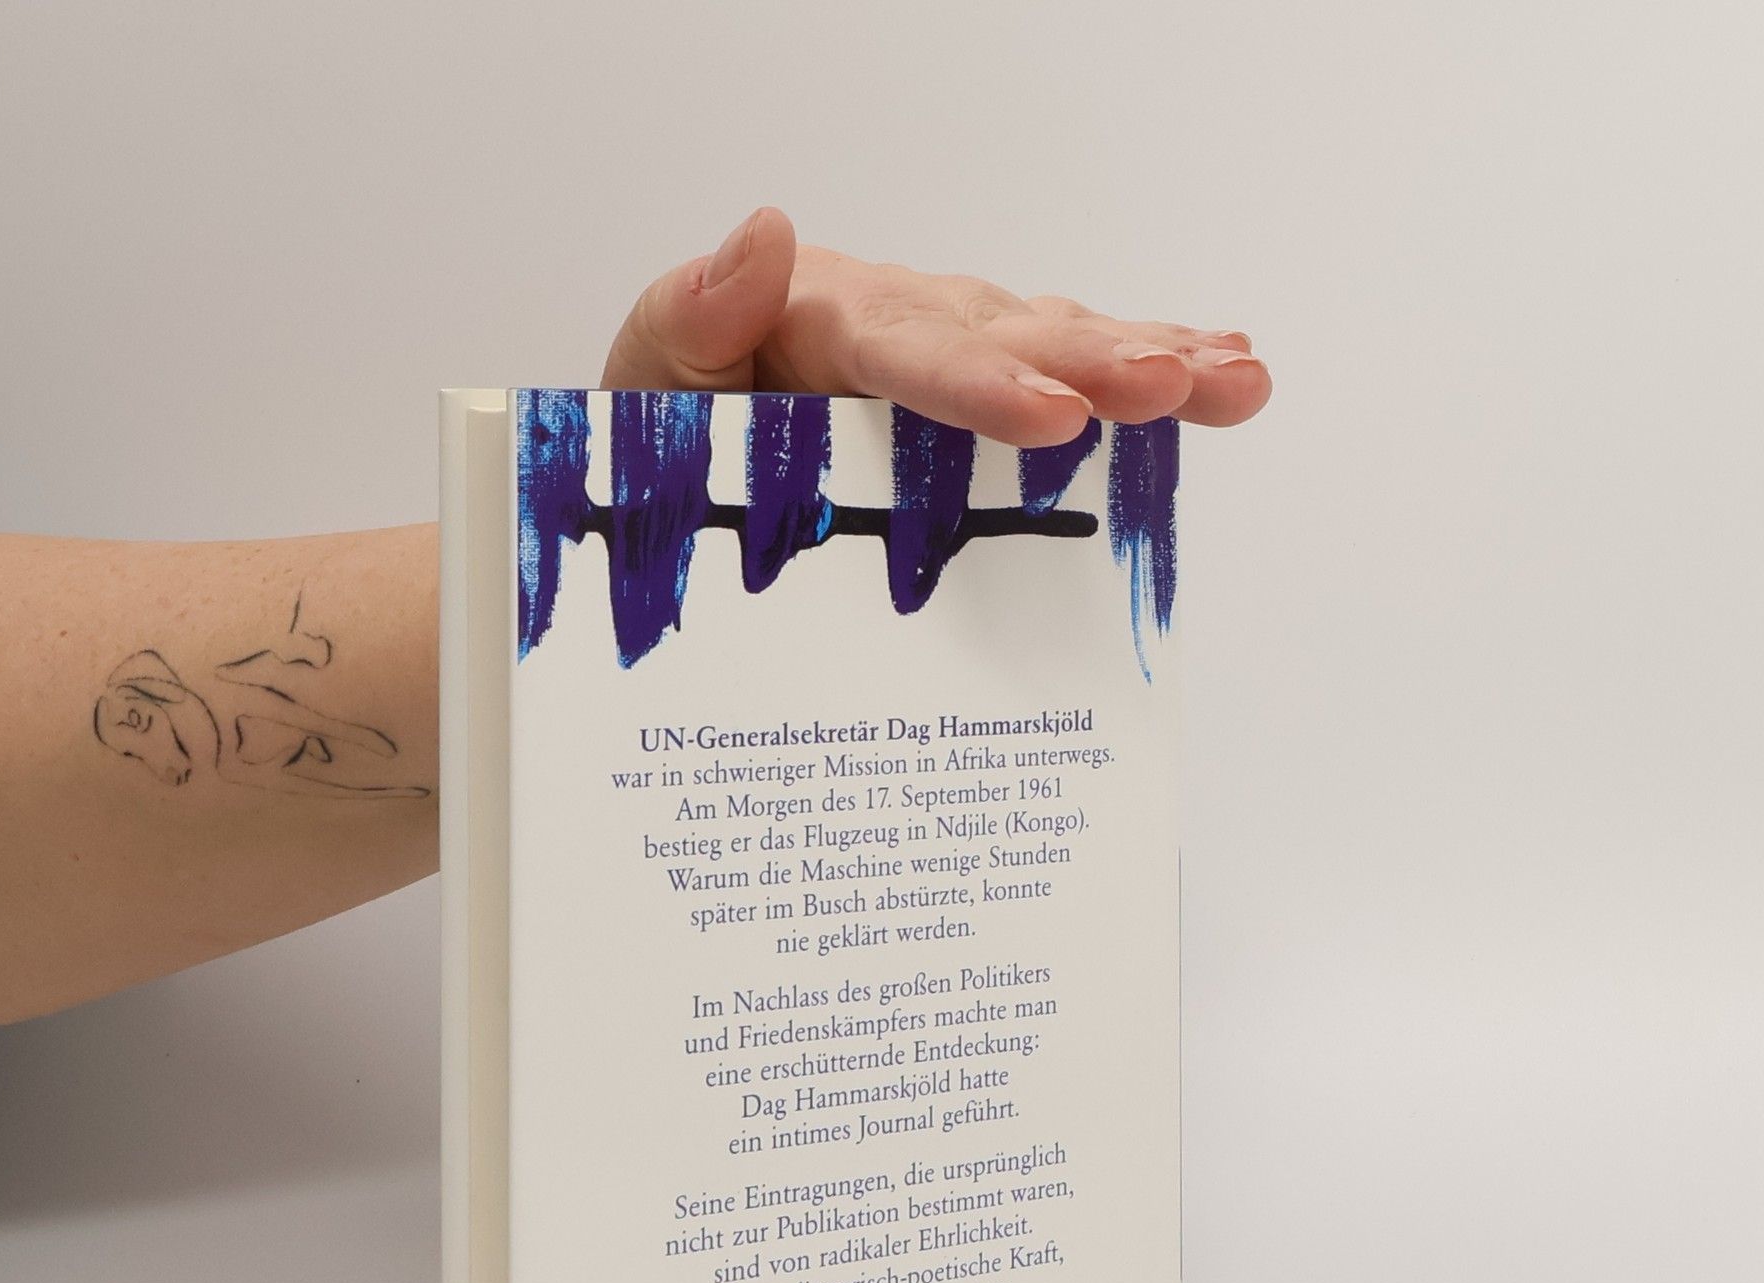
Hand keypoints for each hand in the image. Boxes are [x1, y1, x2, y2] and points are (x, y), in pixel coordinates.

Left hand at [603, 206, 1270, 448]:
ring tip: (1234, 381)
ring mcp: (954, 345)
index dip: (986, 385)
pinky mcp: (984, 381)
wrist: (673, 449)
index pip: (912, 353)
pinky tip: (1221, 371)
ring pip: (1061, 341)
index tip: (1052, 416)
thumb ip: (697, 313)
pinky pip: (1070, 365)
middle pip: (1011, 337)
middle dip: (1098, 362)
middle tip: (1176, 388)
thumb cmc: (664, 417)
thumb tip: (765, 233)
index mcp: (825, 319)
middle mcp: (906, 318)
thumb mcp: (650, 372)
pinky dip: (1149, 363)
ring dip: (1153, 359)